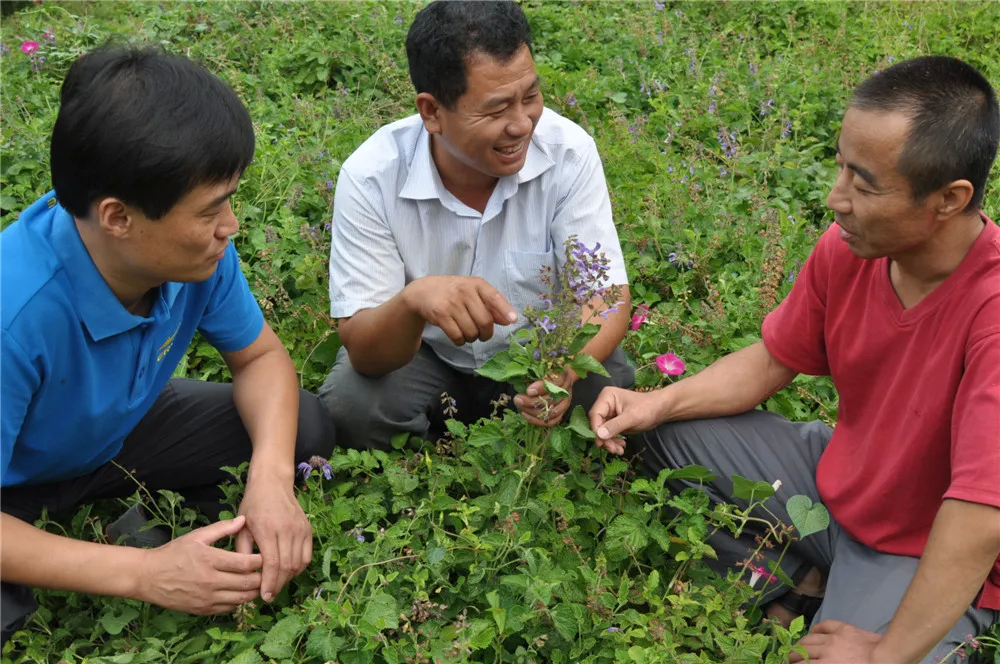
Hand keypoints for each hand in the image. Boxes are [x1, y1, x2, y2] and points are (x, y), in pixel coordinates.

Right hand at [137, 515, 261, 614]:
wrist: (148, 577)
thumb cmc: (173, 553)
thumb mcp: (196, 536)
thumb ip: (222, 528)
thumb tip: (243, 519)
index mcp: (211, 560)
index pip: (246, 563)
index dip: (261, 560)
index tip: (266, 555)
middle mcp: (211, 581)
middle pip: (249, 583)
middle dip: (263, 577)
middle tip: (269, 570)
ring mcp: (207, 598)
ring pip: (242, 598)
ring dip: (254, 591)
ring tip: (259, 582)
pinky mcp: (203, 609)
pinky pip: (229, 608)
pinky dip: (239, 601)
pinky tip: (241, 592)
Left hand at [236, 471, 312, 601]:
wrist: (273, 483)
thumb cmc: (253, 505)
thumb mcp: (241, 526)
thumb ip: (243, 551)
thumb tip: (244, 576)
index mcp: (268, 529)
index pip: (272, 563)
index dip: (269, 583)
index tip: (264, 596)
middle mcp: (287, 530)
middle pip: (286, 567)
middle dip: (278, 585)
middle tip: (269, 595)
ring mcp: (300, 529)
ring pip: (298, 564)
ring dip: (288, 578)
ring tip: (276, 584)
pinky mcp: (308, 530)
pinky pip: (306, 556)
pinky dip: (298, 568)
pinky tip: (288, 571)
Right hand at [402, 276, 516, 345]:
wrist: (424, 292)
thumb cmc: (455, 292)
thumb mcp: (474, 293)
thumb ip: (491, 306)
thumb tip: (509, 320)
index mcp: (476, 284)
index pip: (494, 297)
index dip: (504, 309)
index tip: (513, 320)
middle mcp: (465, 292)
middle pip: (485, 321)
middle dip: (486, 334)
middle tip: (482, 335)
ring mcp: (452, 304)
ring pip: (471, 332)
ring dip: (472, 338)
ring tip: (468, 332)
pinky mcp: (440, 316)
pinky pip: (457, 337)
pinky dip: (460, 341)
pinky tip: (458, 336)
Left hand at [515, 370, 576, 426]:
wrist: (555, 376)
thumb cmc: (544, 370)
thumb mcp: (538, 367)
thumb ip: (532, 373)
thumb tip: (521, 381)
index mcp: (563, 374)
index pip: (556, 382)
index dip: (542, 388)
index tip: (528, 390)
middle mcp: (567, 389)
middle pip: (553, 399)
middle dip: (533, 401)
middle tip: (518, 399)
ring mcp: (565, 402)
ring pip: (552, 412)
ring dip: (533, 411)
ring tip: (520, 406)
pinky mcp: (562, 412)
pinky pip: (552, 421)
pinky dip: (538, 420)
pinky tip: (525, 414)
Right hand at [589, 387, 662, 453]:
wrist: (660, 410)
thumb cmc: (648, 408)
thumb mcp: (632, 418)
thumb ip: (615, 426)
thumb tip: (599, 435)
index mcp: (607, 397)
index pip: (595, 415)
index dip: (597, 429)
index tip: (601, 443)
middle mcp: (605, 404)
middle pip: (598, 424)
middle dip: (605, 438)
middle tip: (613, 450)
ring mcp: (609, 413)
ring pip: (602, 431)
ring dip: (609, 443)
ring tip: (619, 450)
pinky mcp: (613, 422)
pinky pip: (609, 434)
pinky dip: (613, 442)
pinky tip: (621, 446)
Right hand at [789, 620, 884, 663]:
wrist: (888, 660)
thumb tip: (818, 663)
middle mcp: (825, 650)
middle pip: (801, 651)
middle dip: (792, 656)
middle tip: (790, 659)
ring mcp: (834, 637)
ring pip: (810, 638)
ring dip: (801, 643)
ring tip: (798, 647)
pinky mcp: (844, 628)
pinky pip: (825, 625)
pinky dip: (817, 628)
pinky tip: (814, 631)